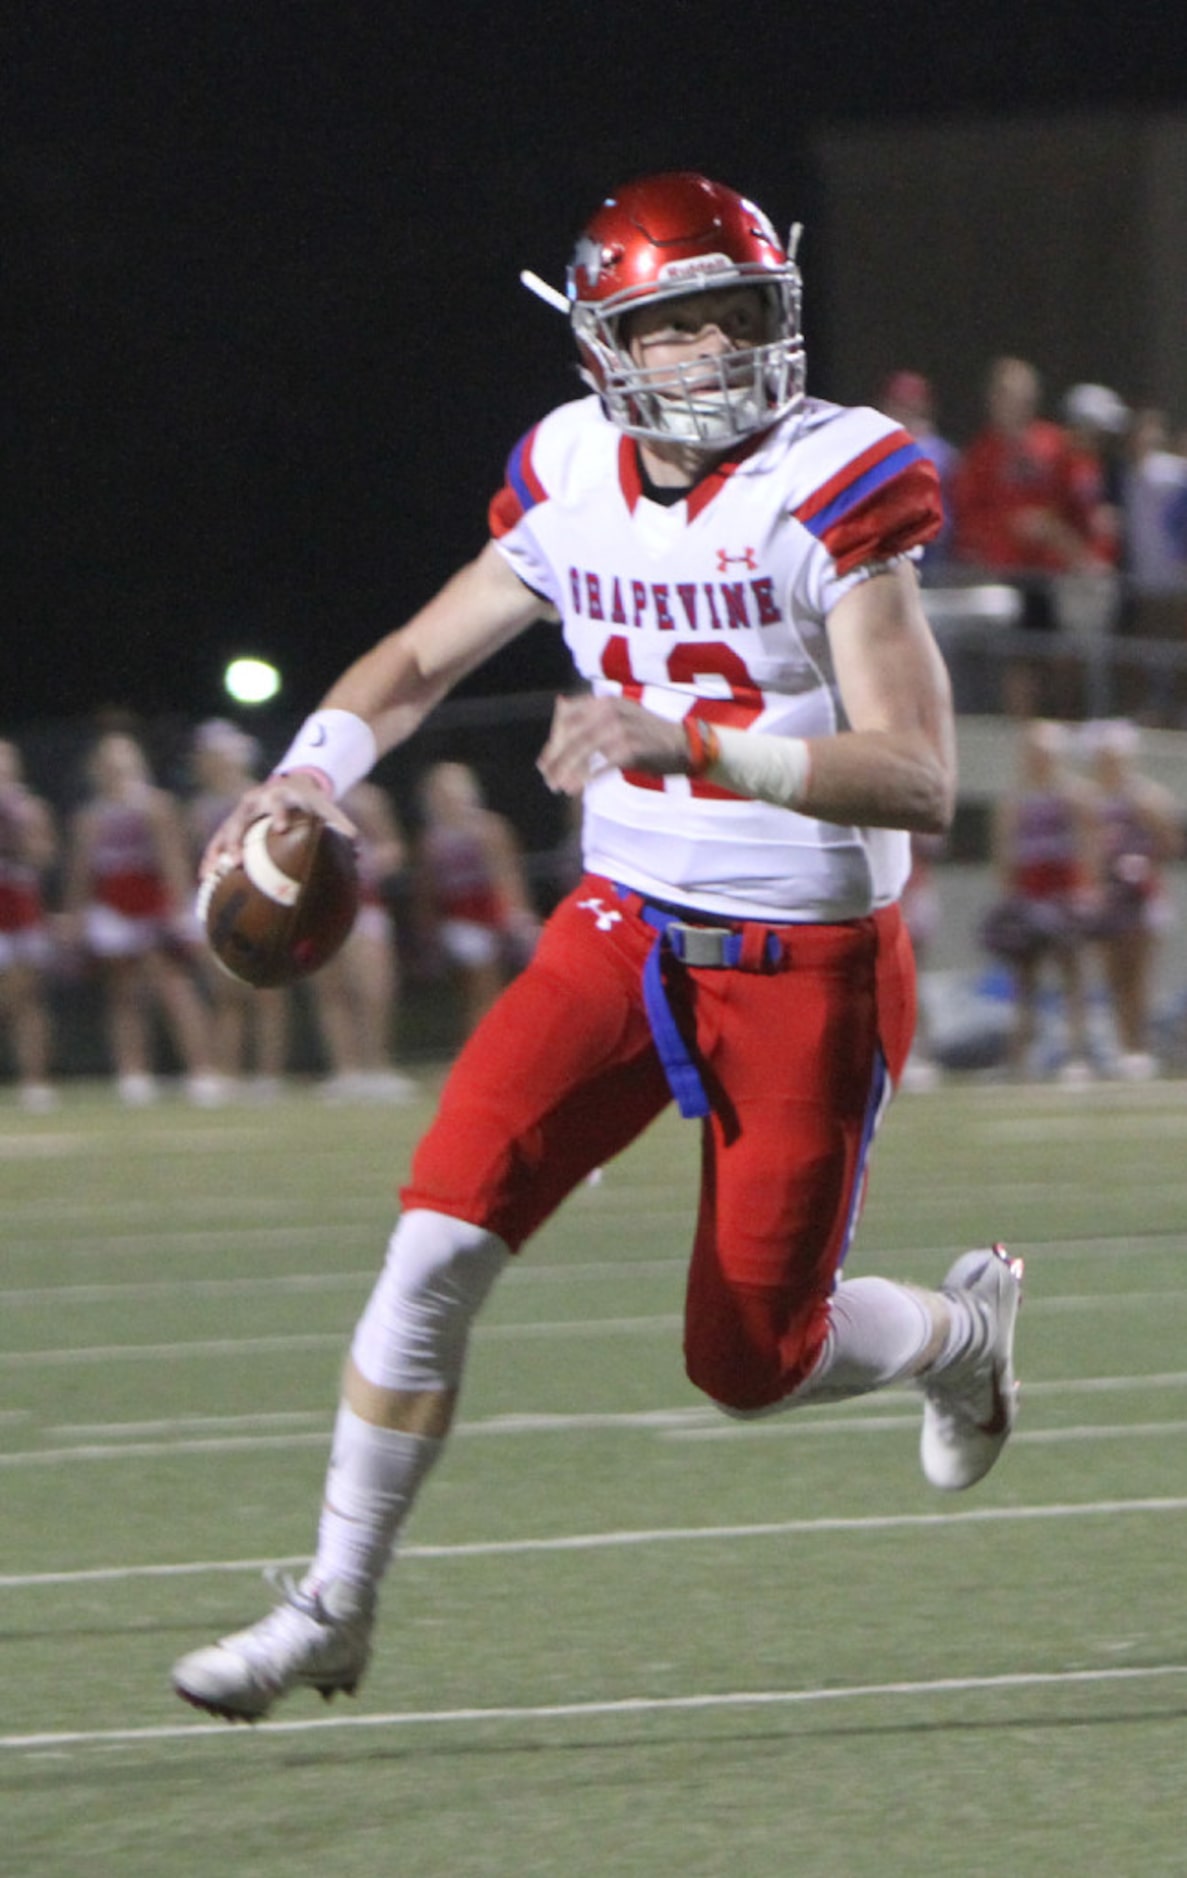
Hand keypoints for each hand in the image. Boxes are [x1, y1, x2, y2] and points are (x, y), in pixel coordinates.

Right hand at [198, 773, 358, 876]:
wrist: (292, 782)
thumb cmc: (311, 800)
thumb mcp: (325, 808)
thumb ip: (340, 826)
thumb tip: (358, 852)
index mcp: (279, 795)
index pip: (278, 803)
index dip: (278, 814)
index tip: (281, 828)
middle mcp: (254, 800)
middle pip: (240, 818)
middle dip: (236, 839)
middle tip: (235, 861)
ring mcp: (240, 811)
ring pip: (223, 831)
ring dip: (216, 853)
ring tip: (209, 876)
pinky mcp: (233, 821)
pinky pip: (218, 840)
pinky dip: (212, 857)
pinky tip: (205, 879)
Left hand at [537, 695, 688, 794]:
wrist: (685, 744)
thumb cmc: (647, 734)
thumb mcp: (619, 715)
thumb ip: (590, 714)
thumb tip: (559, 705)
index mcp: (606, 701)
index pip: (568, 716)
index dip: (553, 740)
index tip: (544, 760)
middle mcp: (612, 710)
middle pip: (572, 734)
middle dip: (556, 758)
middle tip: (546, 776)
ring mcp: (622, 728)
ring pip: (583, 750)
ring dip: (567, 770)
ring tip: (557, 786)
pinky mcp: (631, 749)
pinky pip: (601, 765)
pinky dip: (586, 778)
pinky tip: (576, 789)